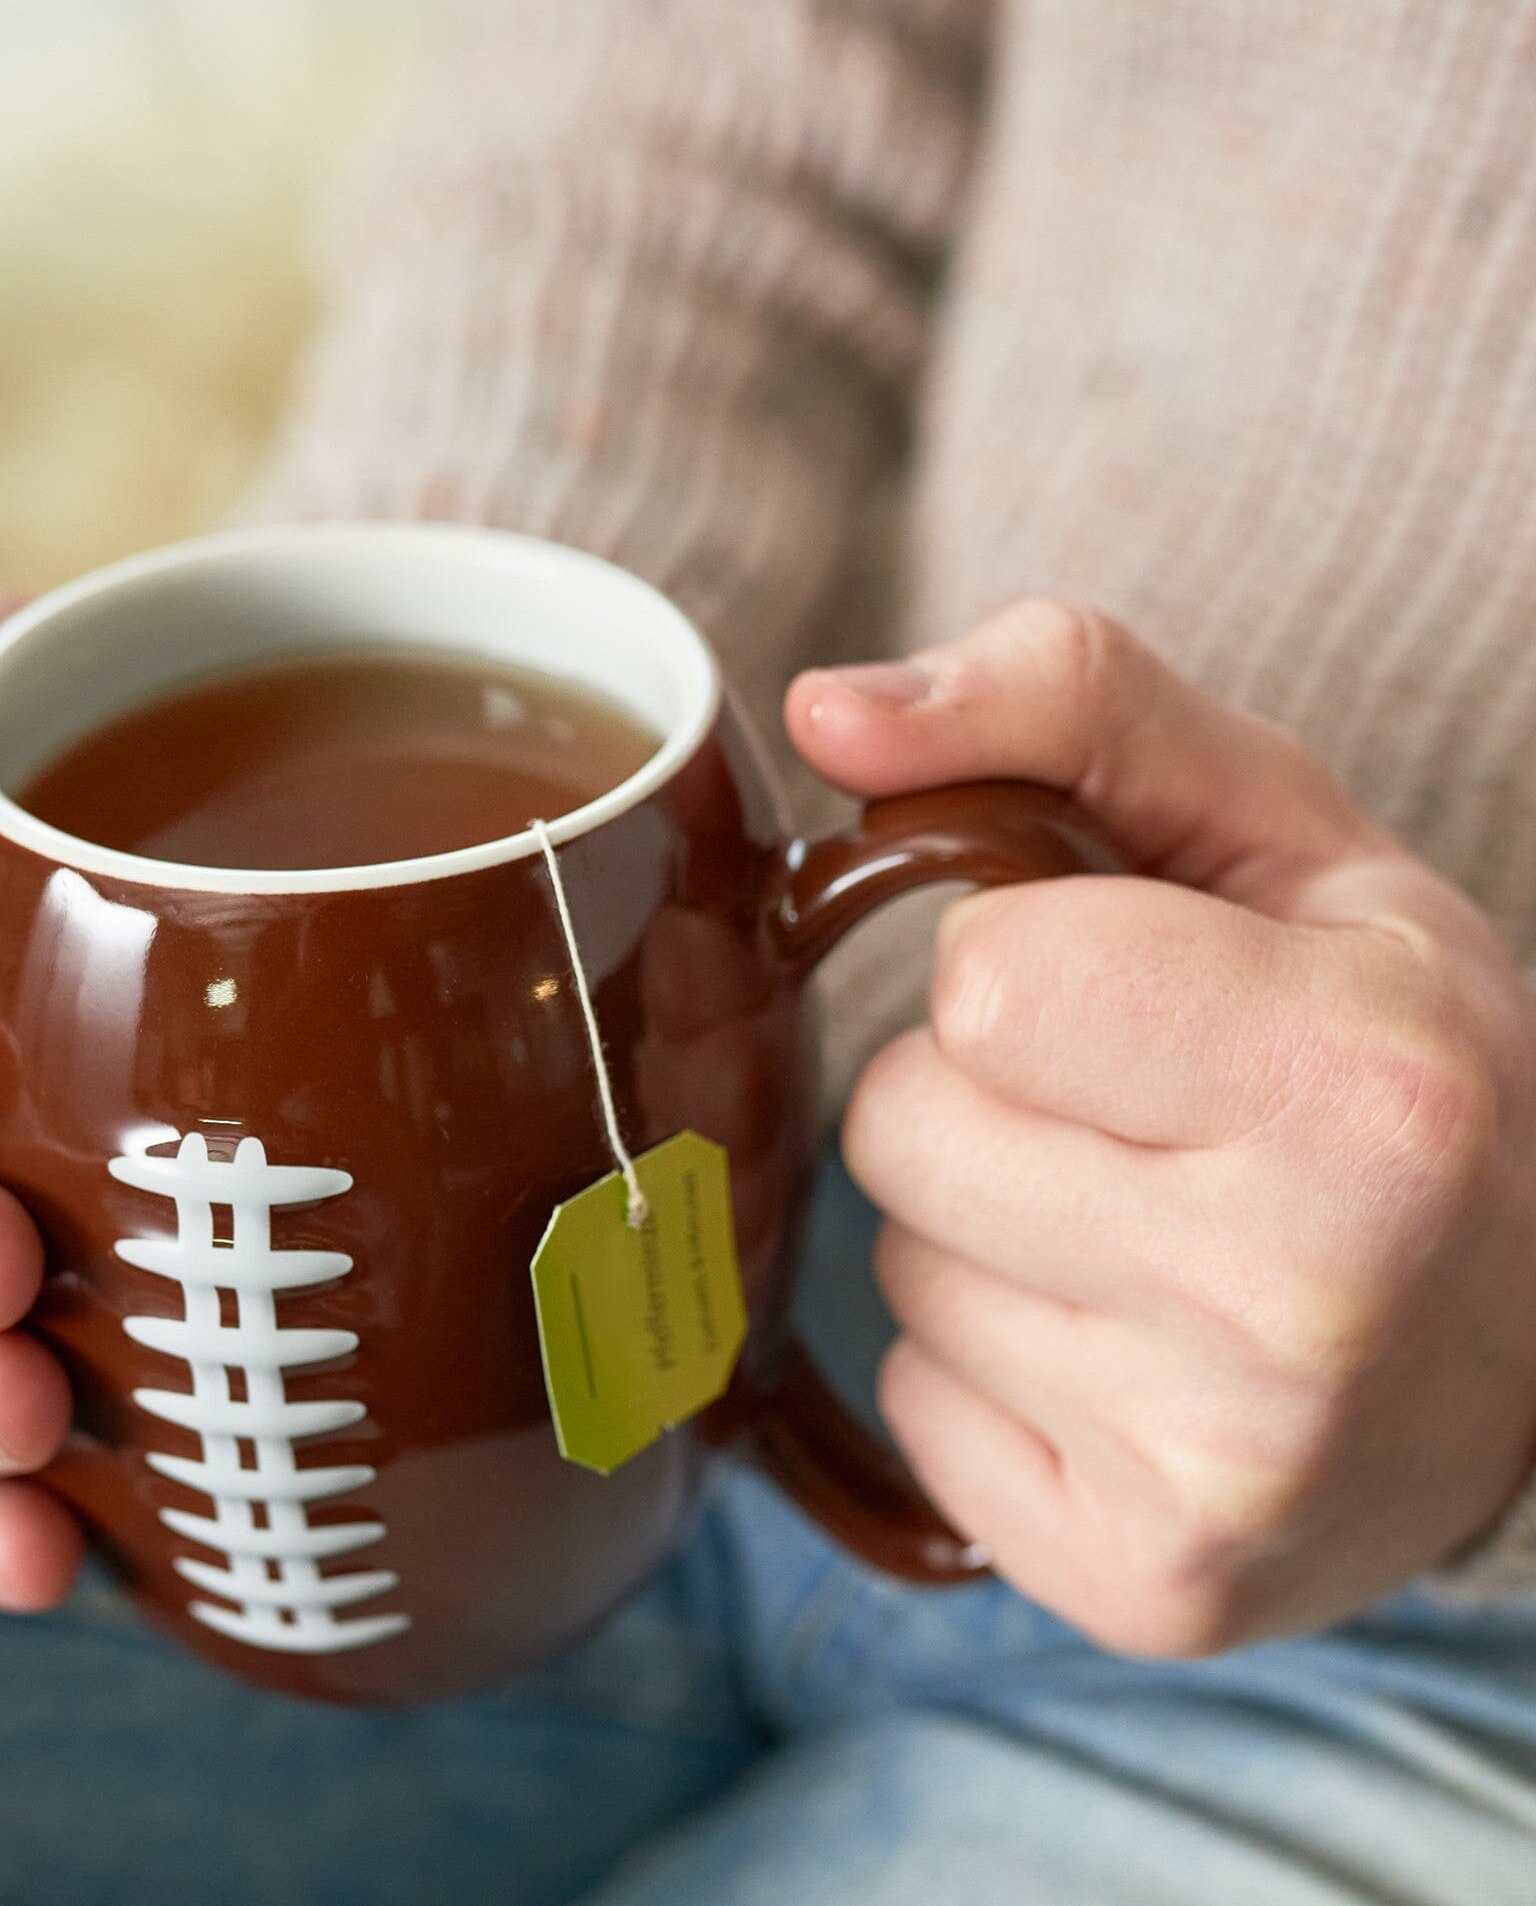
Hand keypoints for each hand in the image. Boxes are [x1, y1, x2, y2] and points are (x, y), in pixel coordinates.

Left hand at [786, 600, 1535, 1654]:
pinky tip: (1128, 1351)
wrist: (1530, 1346)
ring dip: (986, 1229)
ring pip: (899, 1265)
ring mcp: (1223, 1470)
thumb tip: (822, 705)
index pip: (985, 981)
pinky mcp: (1148, 1584)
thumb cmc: (1387, 1059)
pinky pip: (914, 1402)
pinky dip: (989, 1365)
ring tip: (1147, 1237)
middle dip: (985, 1096)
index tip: (1143, 995)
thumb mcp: (1280, 834)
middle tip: (1140, 1123)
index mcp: (1360, 1080)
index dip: (1031, 965)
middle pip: (904, 1126)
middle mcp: (1303, 1293)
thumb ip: (1065, 704)